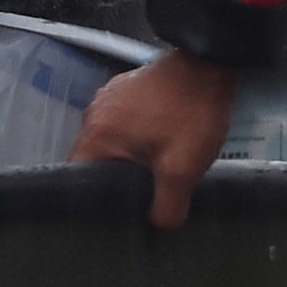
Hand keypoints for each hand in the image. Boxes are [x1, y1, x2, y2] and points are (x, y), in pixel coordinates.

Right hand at [74, 50, 238, 225]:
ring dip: (129, 157)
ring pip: (110, 142)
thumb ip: (167, 206)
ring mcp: (108, 97)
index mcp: (97, 133)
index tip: (116, 211)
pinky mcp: (124, 89)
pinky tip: (160, 143)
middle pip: (95, 160)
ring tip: (155, 169)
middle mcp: (94, 113)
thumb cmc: (190, 115)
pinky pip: (121, 124)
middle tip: (143, 194)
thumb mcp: (183, 169)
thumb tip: (159, 223)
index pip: (79, 177)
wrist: (208, 63)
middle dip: (116, 178)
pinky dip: (136, 138)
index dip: (95, 198)